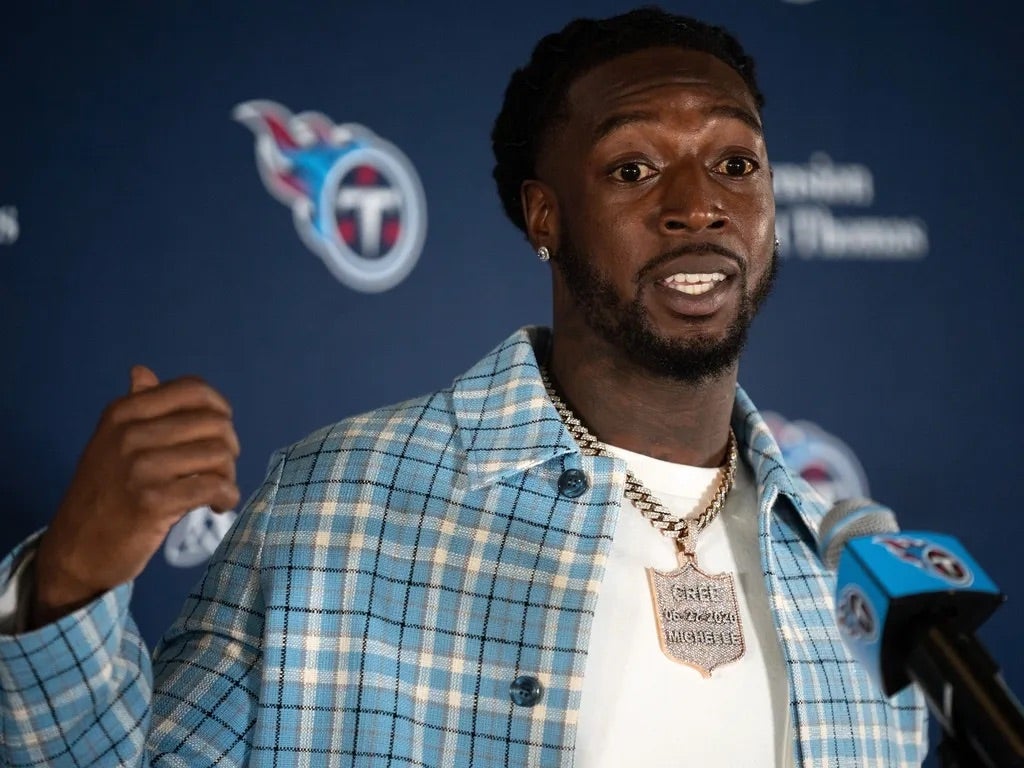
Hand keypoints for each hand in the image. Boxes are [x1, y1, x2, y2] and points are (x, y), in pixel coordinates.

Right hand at [29, 366, 240, 628]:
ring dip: (228, 475)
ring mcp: (140, 467)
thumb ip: (136, 407)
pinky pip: (213, 486)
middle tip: (218, 470)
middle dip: (228, 447)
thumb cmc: (103, 494)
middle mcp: (130, 433)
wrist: (74, 550)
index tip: (219, 433)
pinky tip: (218, 505)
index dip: (219, 409)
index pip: (193, 390)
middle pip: (214, 422)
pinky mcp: (152, 501)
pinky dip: (227, 496)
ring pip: (218, 454)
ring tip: (216, 490)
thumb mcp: (111, 443)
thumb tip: (142, 370)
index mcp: (123, 413)